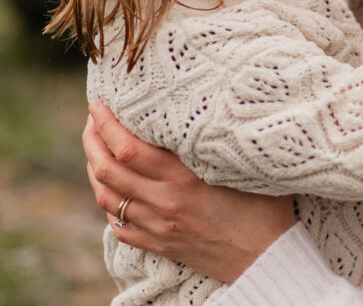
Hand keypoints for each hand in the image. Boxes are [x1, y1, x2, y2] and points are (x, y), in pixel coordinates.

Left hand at [83, 102, 295, 282]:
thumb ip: (220, 139)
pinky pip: (120, 228)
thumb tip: (207, 103)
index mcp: (185, 178)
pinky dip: (109, 206)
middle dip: (92, 141)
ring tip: (97, 151)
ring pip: (107, 198)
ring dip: (94, 171)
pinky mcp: (161, 245)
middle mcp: (165, 202)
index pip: (128, 148)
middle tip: (92, 121)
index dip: (106, 124)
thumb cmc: (267, 207)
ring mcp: (159, 227)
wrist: (270, 259)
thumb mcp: (246, 166)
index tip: (99, 105)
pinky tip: (112, 191)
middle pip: (107, 170)